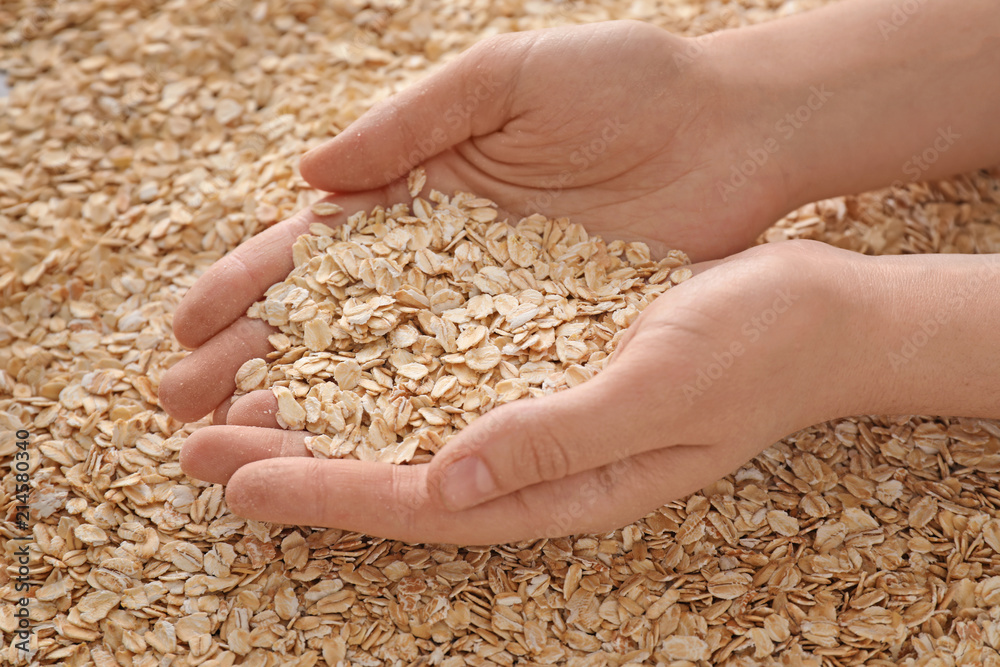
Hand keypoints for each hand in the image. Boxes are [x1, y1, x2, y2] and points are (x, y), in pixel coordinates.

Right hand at [158, 20, 791, 423]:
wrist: (733, 129)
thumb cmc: (625, 84)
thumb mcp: (507, 78)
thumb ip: (409, 124)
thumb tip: (307, 176)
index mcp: (421, 188)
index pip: (315, 247)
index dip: (246, 287)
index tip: (183, 330)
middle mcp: (445, 258)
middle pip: (334, 319)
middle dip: (255, 361)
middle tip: (182, 410)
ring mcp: (494, 307)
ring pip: (389, 366)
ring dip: (314, 406)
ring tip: (241, 447)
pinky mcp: (547, 341)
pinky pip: (469, 389)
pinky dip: (413, 422)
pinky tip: (359, 457)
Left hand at [179, 241, 870, 543]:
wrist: (811, 310)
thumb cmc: (755, 350)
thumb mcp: (661, 388)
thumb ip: (558, 437)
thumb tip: (448, 481)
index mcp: (565, 485)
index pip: (422, 504)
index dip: (329, 494)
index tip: (239, 482)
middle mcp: (537, 458)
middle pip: (393, 469)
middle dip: (296, 459)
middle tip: (197, 443)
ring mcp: (535, 409)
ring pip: (405, 419)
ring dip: (322, 410)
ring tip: (236, 398)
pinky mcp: (538, 357)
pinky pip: (441, 367)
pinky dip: (377, 359)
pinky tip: (330, 341)